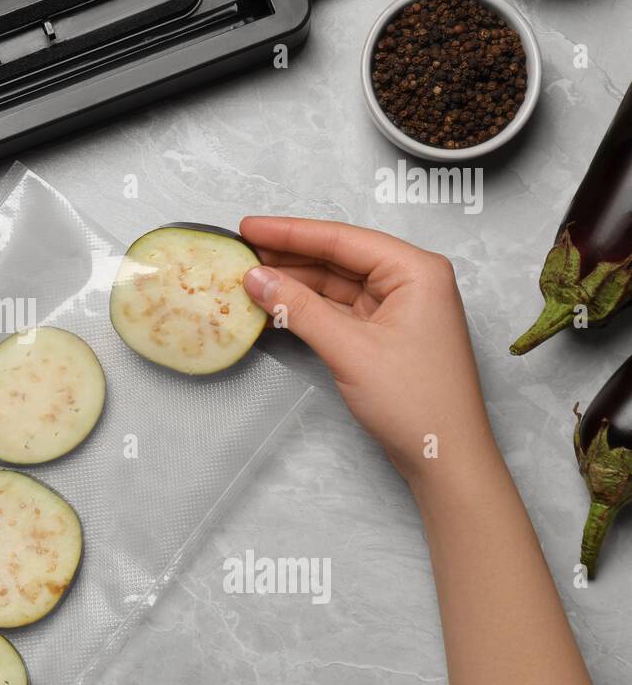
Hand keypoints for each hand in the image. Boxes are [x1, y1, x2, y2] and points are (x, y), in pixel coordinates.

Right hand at [238, 217, 491, 481]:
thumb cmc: (416, 401)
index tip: (248, 226)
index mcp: (416, 271)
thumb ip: (298, 308)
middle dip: (289, 255)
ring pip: (335, 284)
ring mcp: (398, 308)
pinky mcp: (385, 333)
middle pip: (338, 258)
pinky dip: (307, 307)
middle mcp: (410, 282)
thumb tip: (255, 277)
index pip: (343, 239)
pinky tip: (275, 304)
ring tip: (248, 276)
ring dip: (294, 282)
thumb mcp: (349, 349)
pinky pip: (338, 309)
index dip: (291, 232)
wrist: (444, 457)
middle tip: (240, 250)